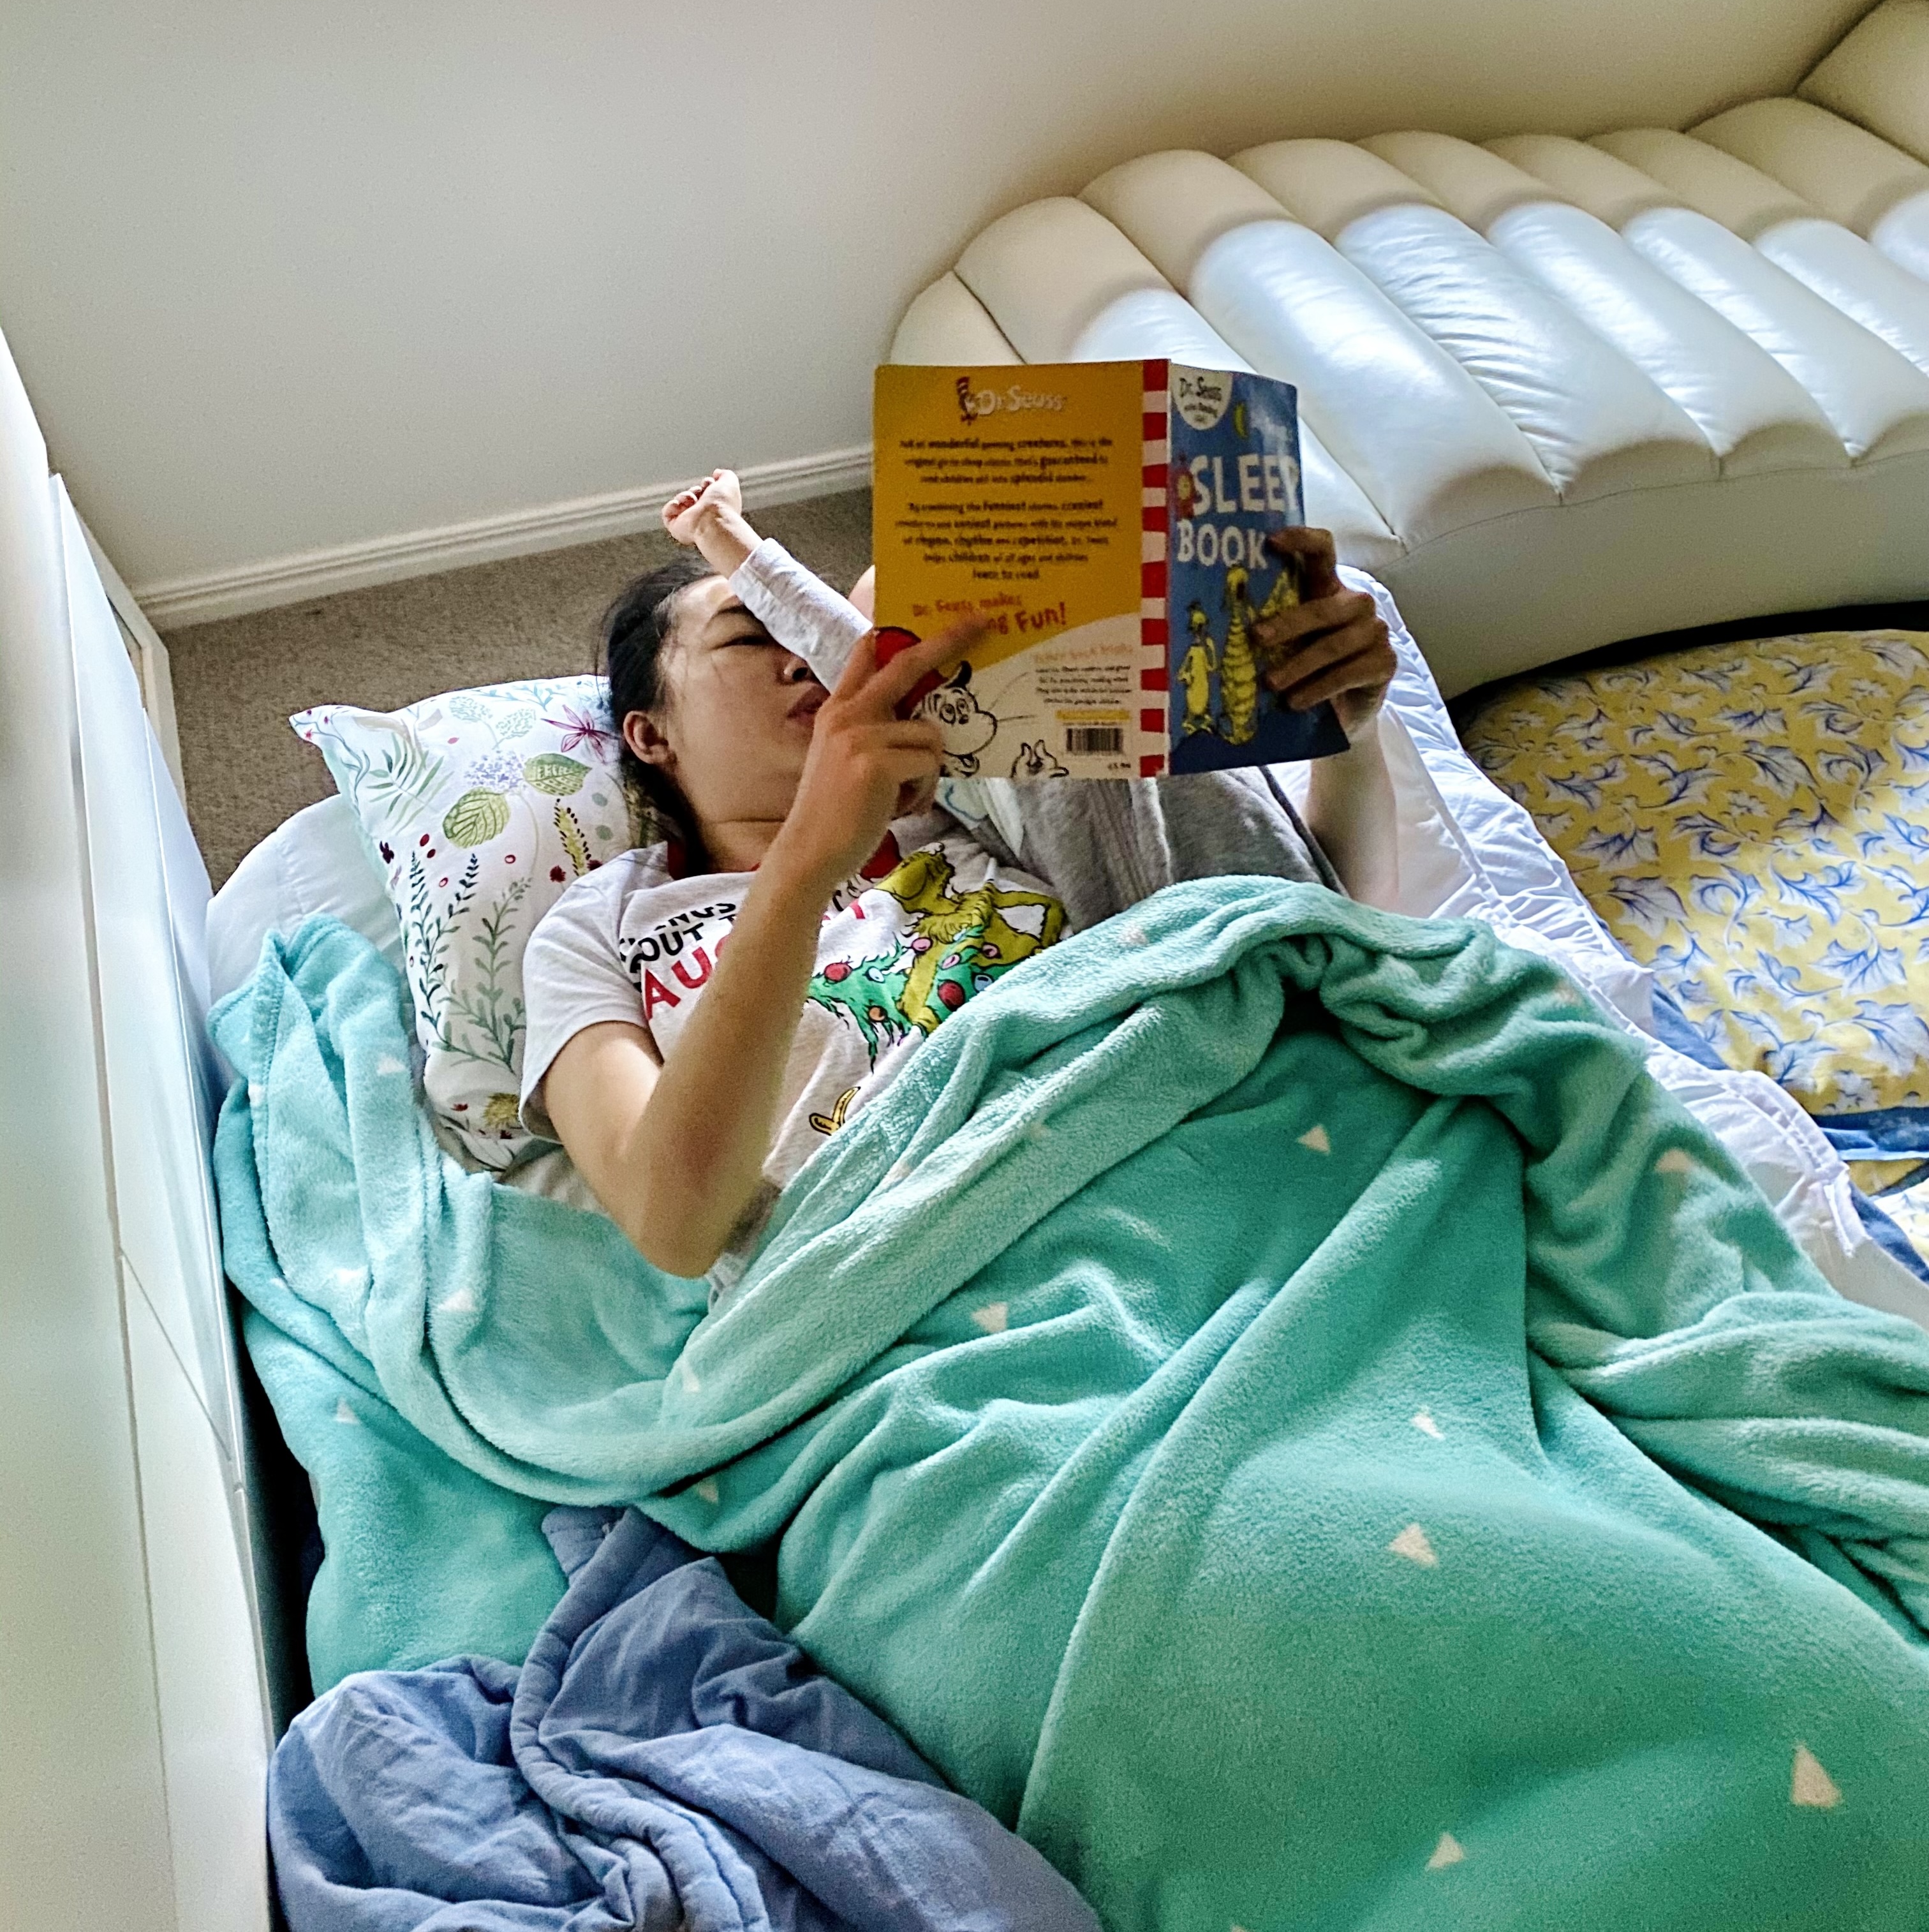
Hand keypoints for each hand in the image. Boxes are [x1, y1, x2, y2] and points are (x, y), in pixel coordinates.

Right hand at [662, 469, 743, 545]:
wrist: (713, 520)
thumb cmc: (722, 504)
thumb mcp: (729, 482)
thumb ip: (725, 475)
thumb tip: (717, 473)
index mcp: (716, 509)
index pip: (706, 493)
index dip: (706, 484)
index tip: (709, 482)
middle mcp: (703, 517)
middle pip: (692, 496)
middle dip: (694, 489)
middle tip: (699, 492)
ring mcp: (689, 523)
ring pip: (679, 502)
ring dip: (684, 496)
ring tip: (691, 500)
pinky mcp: (677, 528)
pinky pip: (667, 513)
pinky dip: (671, 506)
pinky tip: (679, 505)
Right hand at [766, 614, 986, 896]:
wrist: (809, 852)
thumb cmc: (835, 814)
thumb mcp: (845, 760)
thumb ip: (873, 733)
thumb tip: (921, 726)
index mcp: (838, 710)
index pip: (865, 655)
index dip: (892, 634)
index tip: (914, 615)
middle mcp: (847, 713)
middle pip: (906, 664)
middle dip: (948, 640)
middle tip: (981, 622)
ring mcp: (860, 734)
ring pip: (930, 735)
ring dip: (927, 774)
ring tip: (902, 798)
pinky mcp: (876, 761)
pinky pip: (929, 764)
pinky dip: (923, 792)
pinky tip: (900, 809)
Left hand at [1252, 528, 1394, 736]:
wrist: (1346, 711)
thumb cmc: (1310, 669)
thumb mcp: (1289, 644)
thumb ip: (1271, 627)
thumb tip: (1219, 628)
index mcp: (1329, 589)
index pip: (1323, 551)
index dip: (1301, 540)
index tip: (1271, 541)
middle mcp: (1357, 604)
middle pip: (1323, 608)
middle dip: (1288, 624)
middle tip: (1256, 638)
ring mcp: (1375, 632)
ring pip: (1333, 645)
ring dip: (1298, 666)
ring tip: (1271, 684)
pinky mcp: (1385, 662)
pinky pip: (1348, 673)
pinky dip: (1318, 689)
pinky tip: (1295, 701)